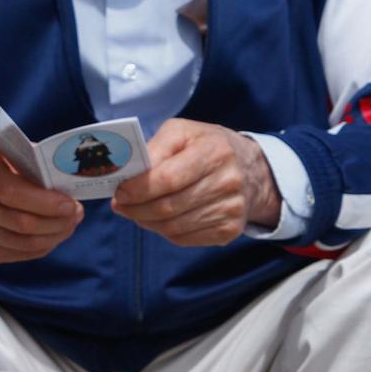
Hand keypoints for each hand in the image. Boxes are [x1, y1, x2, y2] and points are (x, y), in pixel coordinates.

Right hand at [0, 147, 83, 262]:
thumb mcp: (9, 157)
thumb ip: (34, 166)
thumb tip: (69, 183)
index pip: (11, 192)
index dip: (44, 202)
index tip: (70, 204)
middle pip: (21, 222)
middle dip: (56, 221)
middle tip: (76, 214)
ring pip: (23, 242)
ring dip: (53, 236)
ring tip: (69, 225)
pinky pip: (20, 254)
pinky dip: (42, 247)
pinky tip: (53, 235)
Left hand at [111, 119, 280, 247]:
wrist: (251, 170)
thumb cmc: (208, 147)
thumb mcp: (183, 132)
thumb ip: (156, 148)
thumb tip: (129, 172)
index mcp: (214, 152)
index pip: (168, 179)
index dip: (139, 189)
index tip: (119, 191)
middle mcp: (227, 182)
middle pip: (168, 207)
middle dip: (136, 208)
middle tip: (119, 204)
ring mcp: (231, 209)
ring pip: (173, 227)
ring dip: (146, 222)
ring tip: (135, 211)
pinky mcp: (229, 230)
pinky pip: (184, 239)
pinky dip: (164, 232)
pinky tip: (158, 219)